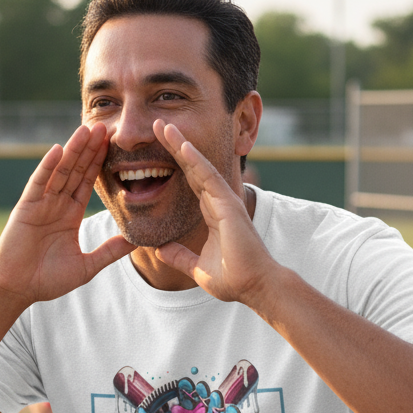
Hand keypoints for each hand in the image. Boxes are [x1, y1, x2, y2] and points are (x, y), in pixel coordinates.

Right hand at [0, 124, 134, 304]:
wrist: (19, 289)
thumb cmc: (48, 279)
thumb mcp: (87, 266)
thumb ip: (110, 252)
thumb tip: (137, 242)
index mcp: (70, 214)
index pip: (87, 182)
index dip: (99, 163)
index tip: (113, 145)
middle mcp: (55, 204)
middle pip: (76, 170)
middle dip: (89, 149)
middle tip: (105, 127)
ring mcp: (40, 204)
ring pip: (60, 171)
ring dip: (73, 150)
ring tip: (86, 130)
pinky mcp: (26, 208)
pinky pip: (39, 183)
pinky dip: (47, 166)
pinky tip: (57, 150)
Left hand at [151, 120, 276, 306]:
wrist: (254, 287)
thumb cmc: (233, 279)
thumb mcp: (197, 267)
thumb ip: (180, 256)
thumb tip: (160, 250)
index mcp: (212, 214)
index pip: (189, 182)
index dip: (175, 164)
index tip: (158, 148)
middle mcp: (219, 203)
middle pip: (192, 168)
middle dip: (175, 146)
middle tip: (158, 125)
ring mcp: (224, 201)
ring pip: (199, 166)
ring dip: (181, 145)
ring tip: (164, 126)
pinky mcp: (228, 205)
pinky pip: (209, 177)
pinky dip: (195, 160)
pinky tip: (182, 145)